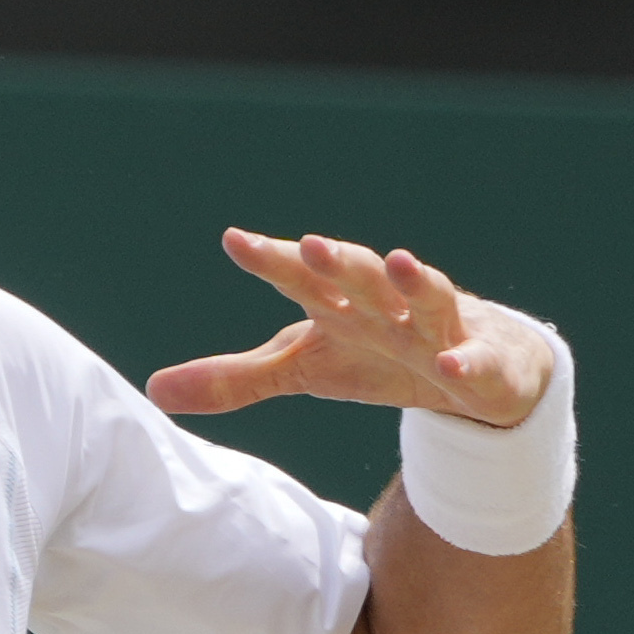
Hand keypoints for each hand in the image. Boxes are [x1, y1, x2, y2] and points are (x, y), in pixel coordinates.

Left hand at [145, 228, 560, 429]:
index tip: (235, 241)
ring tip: (398, 258)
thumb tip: (153, 392)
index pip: (301, 277)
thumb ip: (235, 379)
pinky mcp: (480, 366)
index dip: (271, 261)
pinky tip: (449, 367)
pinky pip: (473, 363)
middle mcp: (389, 306)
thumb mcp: (304, 369)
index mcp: (340, 304)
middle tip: (309, 244)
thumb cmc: (377, 355)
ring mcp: (438, 331)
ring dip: (414, 281)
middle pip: (362, 277)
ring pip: (426, 299)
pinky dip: (465, 363)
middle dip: (339, 260)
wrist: (471, 372)